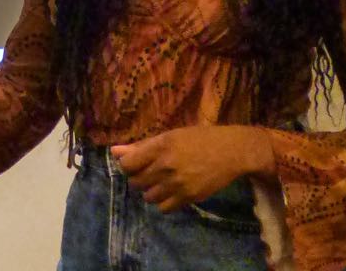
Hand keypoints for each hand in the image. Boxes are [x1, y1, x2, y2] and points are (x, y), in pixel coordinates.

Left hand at [110, 125, 274, 212]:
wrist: (231, 151)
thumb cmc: (199, 139)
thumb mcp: (169, 136)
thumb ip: (141, 146)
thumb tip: (114, 151)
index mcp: (160, 146)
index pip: (127, 164)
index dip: (127, 166)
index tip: (135, 164)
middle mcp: (166, 165)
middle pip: (135, 182)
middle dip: (139, 178)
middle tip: (150, 173)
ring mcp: (178, 183)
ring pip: (148, 197)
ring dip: (151, 191)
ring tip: (161, 183)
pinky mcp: (189, 197)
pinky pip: (164, 208)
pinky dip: (164, 203)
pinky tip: (171, 192)